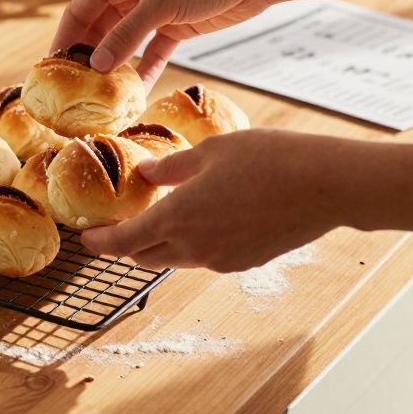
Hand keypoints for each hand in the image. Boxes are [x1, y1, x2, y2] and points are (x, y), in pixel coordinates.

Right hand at [51, 0, 277, 90]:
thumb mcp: (160, 5)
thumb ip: (126, 35)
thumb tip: (97, 65)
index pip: (80, 10)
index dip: (65, 38)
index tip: (52, 68)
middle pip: (99, 28)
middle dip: (89, 57)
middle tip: (76, 88)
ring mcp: (154, 10)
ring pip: (125, 43)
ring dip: (116, 67)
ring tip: (102, 95)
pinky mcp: (175, 26)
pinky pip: (151, 53)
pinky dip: (144, 71)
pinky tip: (136, 93)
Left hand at [80, 130, 349, 271]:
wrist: (326, 186)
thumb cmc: (269, 159)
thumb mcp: (211, 151)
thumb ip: (172, 168)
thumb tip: (146, 173)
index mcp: (177, 218)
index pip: (124, 242)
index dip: (100, 243)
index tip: (86, 239)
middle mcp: (195, 247)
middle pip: (145, 256)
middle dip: (127, 244)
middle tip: (118, 227)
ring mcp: (222, 259)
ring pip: (176, 258)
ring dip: (160, 244)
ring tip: (160, 218)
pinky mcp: (246, 262)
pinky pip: (205, 257)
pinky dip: (192, 243)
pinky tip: (203, 220)